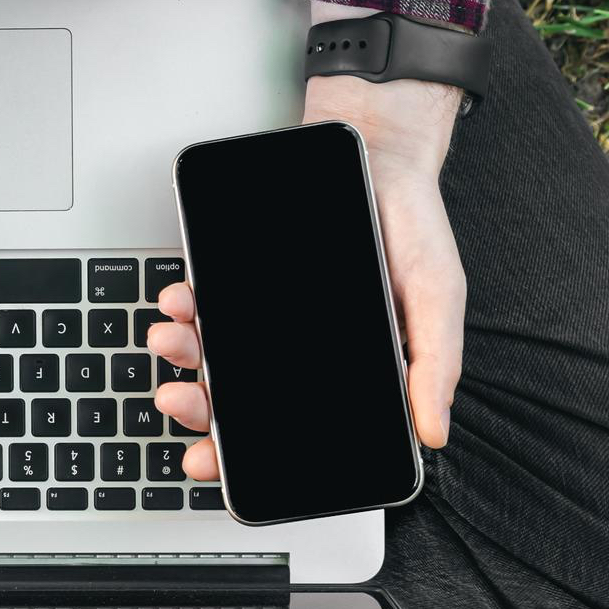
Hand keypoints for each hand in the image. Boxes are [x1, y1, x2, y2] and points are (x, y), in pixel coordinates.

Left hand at [149, 35, 465, 476]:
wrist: (376, 147)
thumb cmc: (412, 225)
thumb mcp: (437, 295)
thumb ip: (435, 363)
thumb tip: (433, 433)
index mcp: (345, 371)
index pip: (289, 428)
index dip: (247, 453)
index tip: (210, 461)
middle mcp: (298, 350)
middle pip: (237, 397)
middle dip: (199, 407)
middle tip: (180, 400)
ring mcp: (268, 314)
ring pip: (212, 351)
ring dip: (183, 354)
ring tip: (171, 342)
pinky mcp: (244, 277)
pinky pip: (204, 301)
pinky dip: (184, 306)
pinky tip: (180, 302)